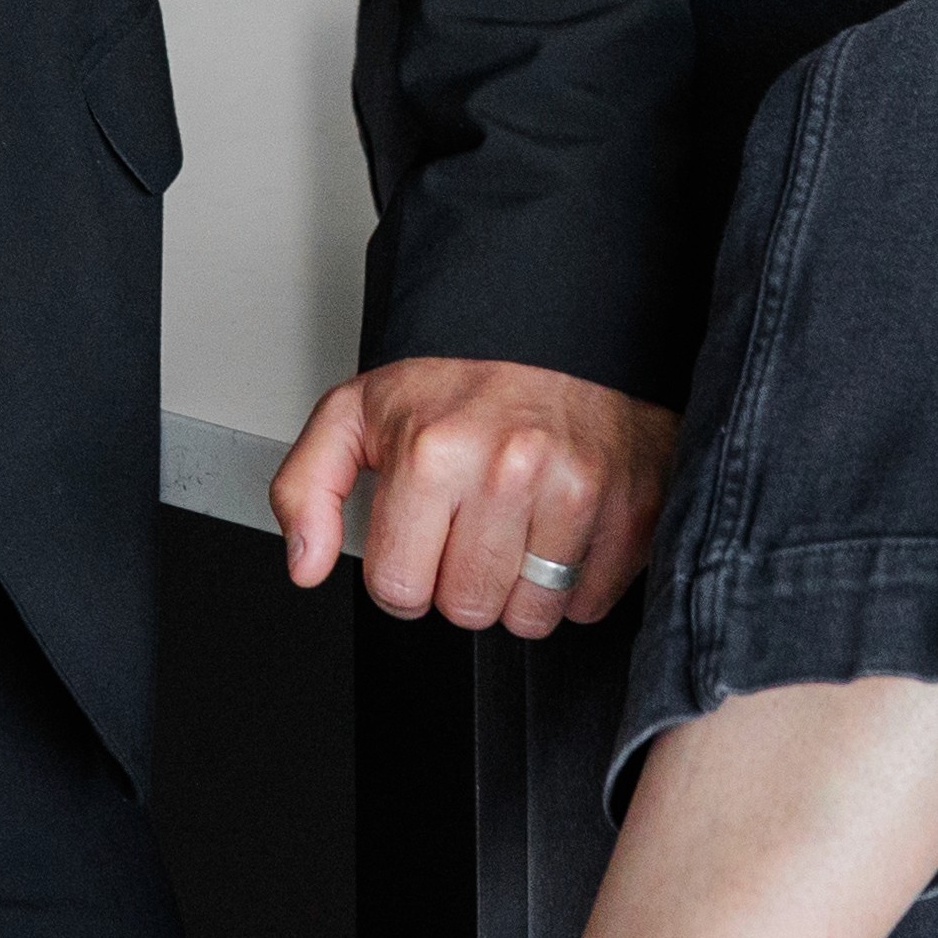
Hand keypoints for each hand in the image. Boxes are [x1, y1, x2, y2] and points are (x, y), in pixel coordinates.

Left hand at [274, 358, 677, 641]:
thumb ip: (307, 487)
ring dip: (520, 584)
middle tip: (471, 520)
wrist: (555, 321)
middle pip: (467, 609)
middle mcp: (508, 470)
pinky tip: (562, 524)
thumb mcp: (356, 411)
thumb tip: (305, 565)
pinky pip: (589, 603)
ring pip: (531, 616)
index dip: (403, 569)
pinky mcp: (632, 507)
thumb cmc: (455, 375)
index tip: (420, 531)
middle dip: (461, 577)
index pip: (400, 589)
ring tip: (518, 519)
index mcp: (432, 452)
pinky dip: (575, 579)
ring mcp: (578, 490)